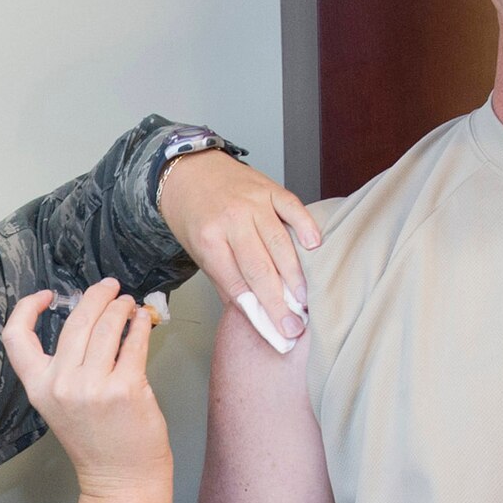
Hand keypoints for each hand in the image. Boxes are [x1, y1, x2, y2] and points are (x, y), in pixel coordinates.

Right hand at [0, 278, 173, 502]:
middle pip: (75, 321)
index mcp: (39, 387)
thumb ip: (67, 367)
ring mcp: (94, 387)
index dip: (27, 308)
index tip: (48, 295)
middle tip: (110, 287)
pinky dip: (140, 325)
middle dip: (96, 296)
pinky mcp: (126, 388)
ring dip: (121, 307)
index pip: (16, 337)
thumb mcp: (62, 405)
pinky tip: (142, 320)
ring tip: (129, 304)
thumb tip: (91, 319)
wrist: (121, 479)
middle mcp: (62, 384)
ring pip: (107, 326)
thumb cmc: (96, 441)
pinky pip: (133, 342)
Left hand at [156, 151, 319, 350]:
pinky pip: (292, 208)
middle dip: (278, 303)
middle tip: (293, 327)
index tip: (275, 332)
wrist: (188, 169)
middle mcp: (231, 220)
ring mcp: (252, 203)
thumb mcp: (197, 251)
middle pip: (259, 269)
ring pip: (279, 243)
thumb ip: (226, 280)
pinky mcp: (269, 189)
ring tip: (305, 301)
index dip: (257, 311)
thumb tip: (254, 312)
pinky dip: (305, 226)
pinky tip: (314, 246)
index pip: (237, 284)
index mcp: (208, 240)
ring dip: (294, 275)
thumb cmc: (193, 214)